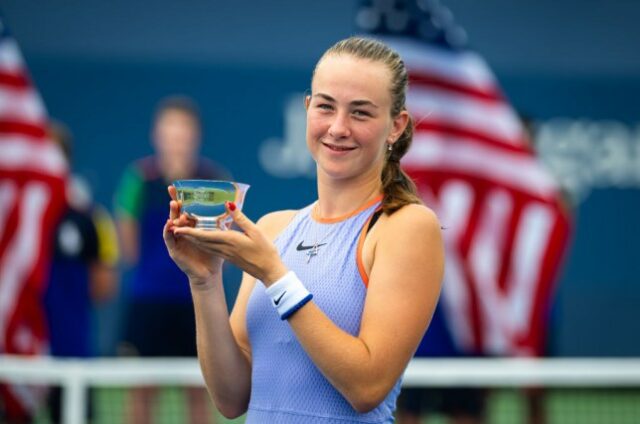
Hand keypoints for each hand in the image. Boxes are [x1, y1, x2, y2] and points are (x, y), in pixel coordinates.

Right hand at [163, 186, 223, 287]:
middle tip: (172, 192)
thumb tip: (232, 206)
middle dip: (173, 202)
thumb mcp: (221, 235)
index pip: (184, 208)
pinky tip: (169, 225)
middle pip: (176, 214)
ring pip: (172, 224)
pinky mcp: (174, 250)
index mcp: (192, 226)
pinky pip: (169, 239)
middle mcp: (183, 231)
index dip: (180, 198)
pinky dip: (168, 231)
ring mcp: (177, 240)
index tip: (176, 186)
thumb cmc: (215, 255)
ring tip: (174, 206)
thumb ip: (224, 221)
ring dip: (172, 214)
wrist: (210, 274)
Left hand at [171, 199, 287, 285]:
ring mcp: (225, 254)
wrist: (268, 271)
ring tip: (183, 231)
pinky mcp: (228, 257)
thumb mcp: (255, 231)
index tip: (176, 226)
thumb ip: (240, 218)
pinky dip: (202, 242)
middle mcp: (224, 248)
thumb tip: (228, 204)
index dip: (189, 231)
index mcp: (229, 241)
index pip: (204, 235)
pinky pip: (211, 248)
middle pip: (200, 240)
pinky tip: (200, 239)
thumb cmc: (265, 251)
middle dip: (186, 234)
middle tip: (174, 225)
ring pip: (204, 245)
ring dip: (192, 239)